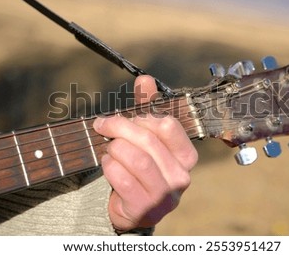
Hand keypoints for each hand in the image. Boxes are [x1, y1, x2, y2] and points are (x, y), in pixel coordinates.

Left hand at [93, 75, 197, 231]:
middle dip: (120, 128)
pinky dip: (109, 167)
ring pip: (136, 160)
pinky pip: (123, 180)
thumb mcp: (146, 137)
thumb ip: (147, 109)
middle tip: (102, 125)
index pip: (167, 125)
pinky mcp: (145, 209)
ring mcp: (164, 196)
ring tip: (108, 148)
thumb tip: (145, 79)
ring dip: (114, 149)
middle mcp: (181, 177)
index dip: (140, 116)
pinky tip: (107, 164)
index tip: (122, 116)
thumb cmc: (142, 167)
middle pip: (148, 141)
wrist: (135, 208)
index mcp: (186, 156)